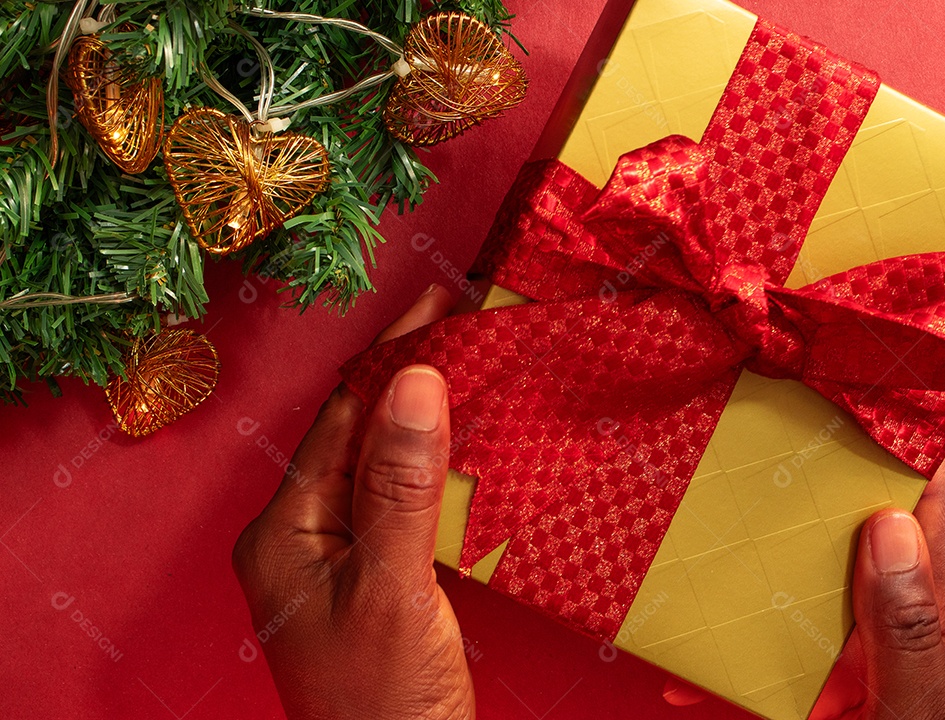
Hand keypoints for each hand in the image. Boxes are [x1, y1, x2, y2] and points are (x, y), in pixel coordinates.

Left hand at [232, 284, 475, 719]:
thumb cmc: (385, 706)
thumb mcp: (393, 589)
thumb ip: (400, 486)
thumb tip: (416, 379)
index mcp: (282, 532)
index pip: (341, 417)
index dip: (392, 355)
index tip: (443, 304)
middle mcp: (298, 535)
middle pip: (357, 433)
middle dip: (409, 376)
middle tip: (467, 320)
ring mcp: (333, 556)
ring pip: (381, 462)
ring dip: (425, 414)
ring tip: (474, 361)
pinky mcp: (370, 573)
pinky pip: (398, 497)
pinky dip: (433, 462)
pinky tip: (467, 438)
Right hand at [664, 453, 944, 717]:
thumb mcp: (919, 712)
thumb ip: (908, 629)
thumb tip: (886, 523)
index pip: (934, 503)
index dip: (907, 441)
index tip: (853, 389)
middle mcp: (911, 624)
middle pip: (862, 533)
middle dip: (809, 493)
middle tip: (750, 449)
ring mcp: (873, 660)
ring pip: (814, 593)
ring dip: (758, 576)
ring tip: (698, 544)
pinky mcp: (840, 695)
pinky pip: (786, 663)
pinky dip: (739, 662)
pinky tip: (690, 671)